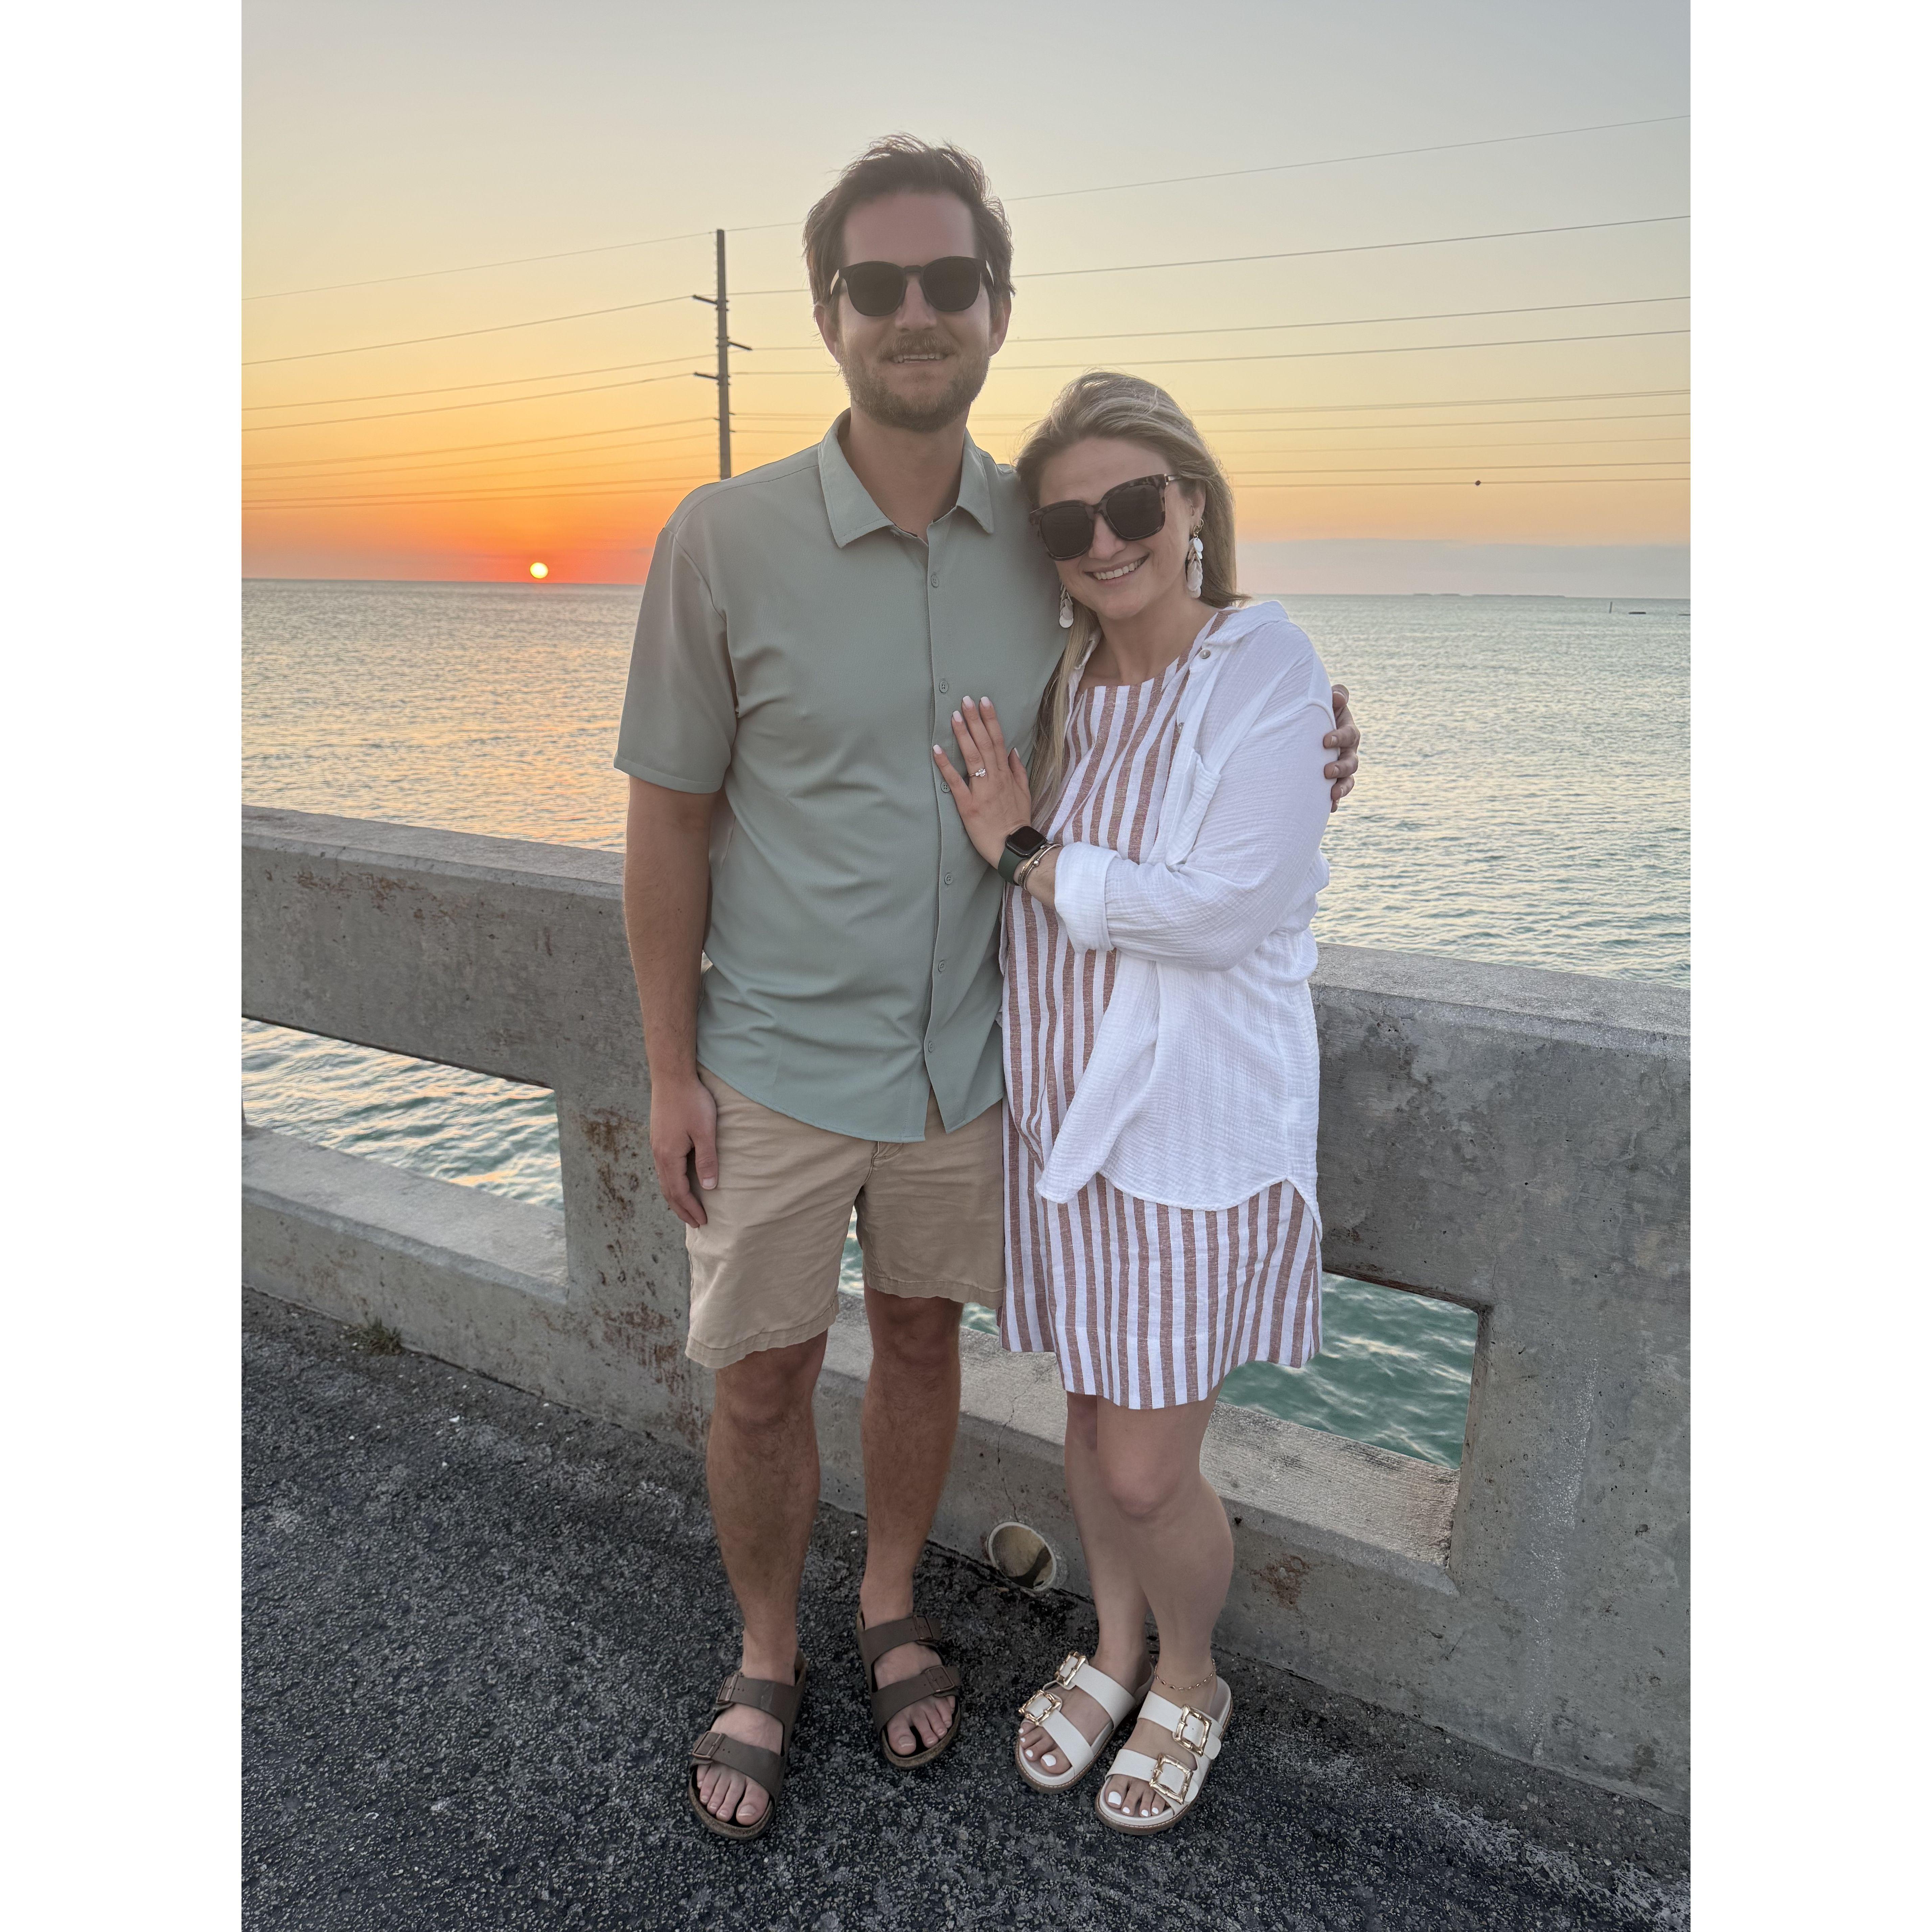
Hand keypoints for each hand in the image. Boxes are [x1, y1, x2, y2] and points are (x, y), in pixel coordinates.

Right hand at [649, 1073, 718, 1229]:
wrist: (672, 1077)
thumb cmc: (691, 1102)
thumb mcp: (705, 1131)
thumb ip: (707, 1160)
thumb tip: (709, 1188)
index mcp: (669, 1156)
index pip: (679, 1192)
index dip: (691, 1208)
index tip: (703, 1221)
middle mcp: (659, 1155)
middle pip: (668, 1191)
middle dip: (681, 1209)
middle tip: (695, 1223)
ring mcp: (657, 1146)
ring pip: (664, 1180)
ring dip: (675, 1197)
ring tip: (686, 1208)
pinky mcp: (659, 1137)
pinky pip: (663, 1169)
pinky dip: (671, 1183)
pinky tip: (679, 1182)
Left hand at [933, 695, 1032, 869]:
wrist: (1014, 847)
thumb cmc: (1017, 821)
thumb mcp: (1024, 793)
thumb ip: (1018, 771)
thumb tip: (1012, 750)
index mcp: (1006, 775)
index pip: (998, 741)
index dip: (991, 720)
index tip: (984, 701)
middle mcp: (994, 778)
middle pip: (985, 743)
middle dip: (975, 720)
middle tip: (965, 700)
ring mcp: (981, 791)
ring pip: (972, 757)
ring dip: (963, 735)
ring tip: (954, 716)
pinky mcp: (968, 805)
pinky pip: (956, 782)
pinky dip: (946, 765)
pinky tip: (936, 750)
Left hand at [1323, 683, 1358, 811]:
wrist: (1306, 728)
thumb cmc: (1317, 711)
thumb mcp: (1326, 700)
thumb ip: (1336, 695)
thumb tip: (1338, 697)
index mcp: (1348, 731)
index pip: (1349, 734)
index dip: (1340, 737)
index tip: (1325, 741)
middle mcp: (1348, 751)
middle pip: (1352, 762)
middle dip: (1341, 767)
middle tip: (1326, 771)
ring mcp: (1341, 768)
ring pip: (1347, 780)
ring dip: (1341, 788)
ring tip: (1332, 794)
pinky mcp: (1332, 781)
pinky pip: (1337, 793)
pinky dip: (1334, 801)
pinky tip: (1328, 807)